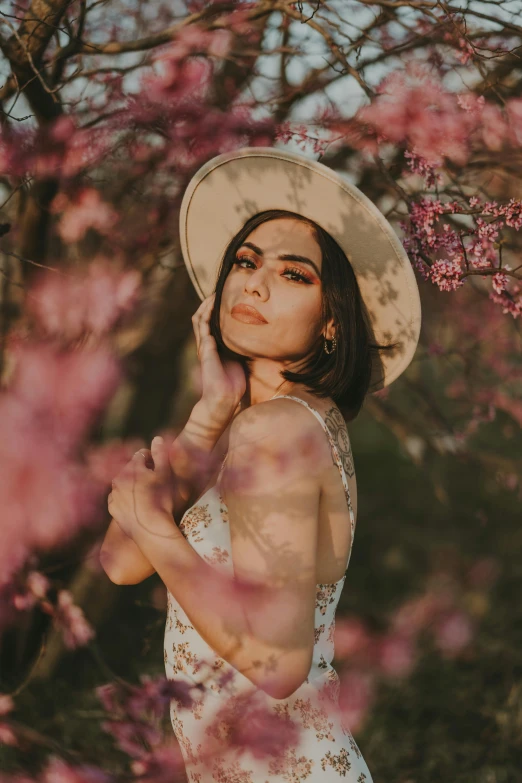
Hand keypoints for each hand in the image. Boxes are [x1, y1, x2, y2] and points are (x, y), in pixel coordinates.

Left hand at [108, 437, 173, 538]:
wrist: (152, 529)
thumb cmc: (162, 499)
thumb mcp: (166, 474)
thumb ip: (161, 454)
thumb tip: (157, 438)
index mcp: (132, 467)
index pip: (141, 455)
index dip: (152, 459)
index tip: (159, 468)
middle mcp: (118, 478)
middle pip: (131, 468)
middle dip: (141, 471)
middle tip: (154, 482)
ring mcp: (114, 494)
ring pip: (123, 483)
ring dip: (132, 484)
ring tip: (146, 494)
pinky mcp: (112, 508)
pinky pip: (118, 498)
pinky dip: (125, 498)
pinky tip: (137, 504)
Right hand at [193, 292, 246, 425]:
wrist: (223, 400)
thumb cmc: (233, 385)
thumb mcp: (240, 361)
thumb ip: (243, 349)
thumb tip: (258, 339)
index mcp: (214, 347)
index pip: (211, 323)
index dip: (215, 310)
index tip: (226, 297)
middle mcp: (207, 344)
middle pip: (203, 317)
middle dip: (209, 303)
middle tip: (219, 290)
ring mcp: (204, 346)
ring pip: (200, 319)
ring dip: (206, 305)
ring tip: (214, 292)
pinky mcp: (205, 349)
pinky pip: (203, 326)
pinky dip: (207, 313)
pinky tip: (213, 304)